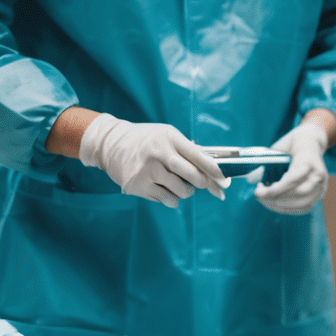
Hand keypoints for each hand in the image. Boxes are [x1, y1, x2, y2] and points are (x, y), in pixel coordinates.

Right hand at [79, 114, 226, 207]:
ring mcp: (147, 171)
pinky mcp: (137, 185)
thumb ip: (188, 150)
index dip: (214, 170)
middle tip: (205, 185)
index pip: (198, 156)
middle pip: (192, 176)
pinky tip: (164, 189)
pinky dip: (171, 199)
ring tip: (178, 184)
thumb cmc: (146, 140)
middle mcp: (159, 153)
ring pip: (181, 191)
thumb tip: (214, 169)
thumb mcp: (167, 135)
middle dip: (204, 184)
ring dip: (185, 192)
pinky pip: (166, 200)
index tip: (225, 180)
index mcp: (170, 138)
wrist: (110, 143)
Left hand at [256, 122, 329, 215]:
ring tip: (266, 200)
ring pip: (304, 203)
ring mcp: (321, 184)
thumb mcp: (279, 148)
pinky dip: (289, 209)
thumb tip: (252, 178)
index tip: (260, 190)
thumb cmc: (291, 144)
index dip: (277, 188)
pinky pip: (304, 207)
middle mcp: (318, 173)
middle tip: (259, 195)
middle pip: (299, 192)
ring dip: (281, 205)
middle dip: (276, 197)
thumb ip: (268, 162)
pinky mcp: (319, 193)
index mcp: (308, 159)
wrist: (309, 141)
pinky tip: (276, 204)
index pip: (294, 178)